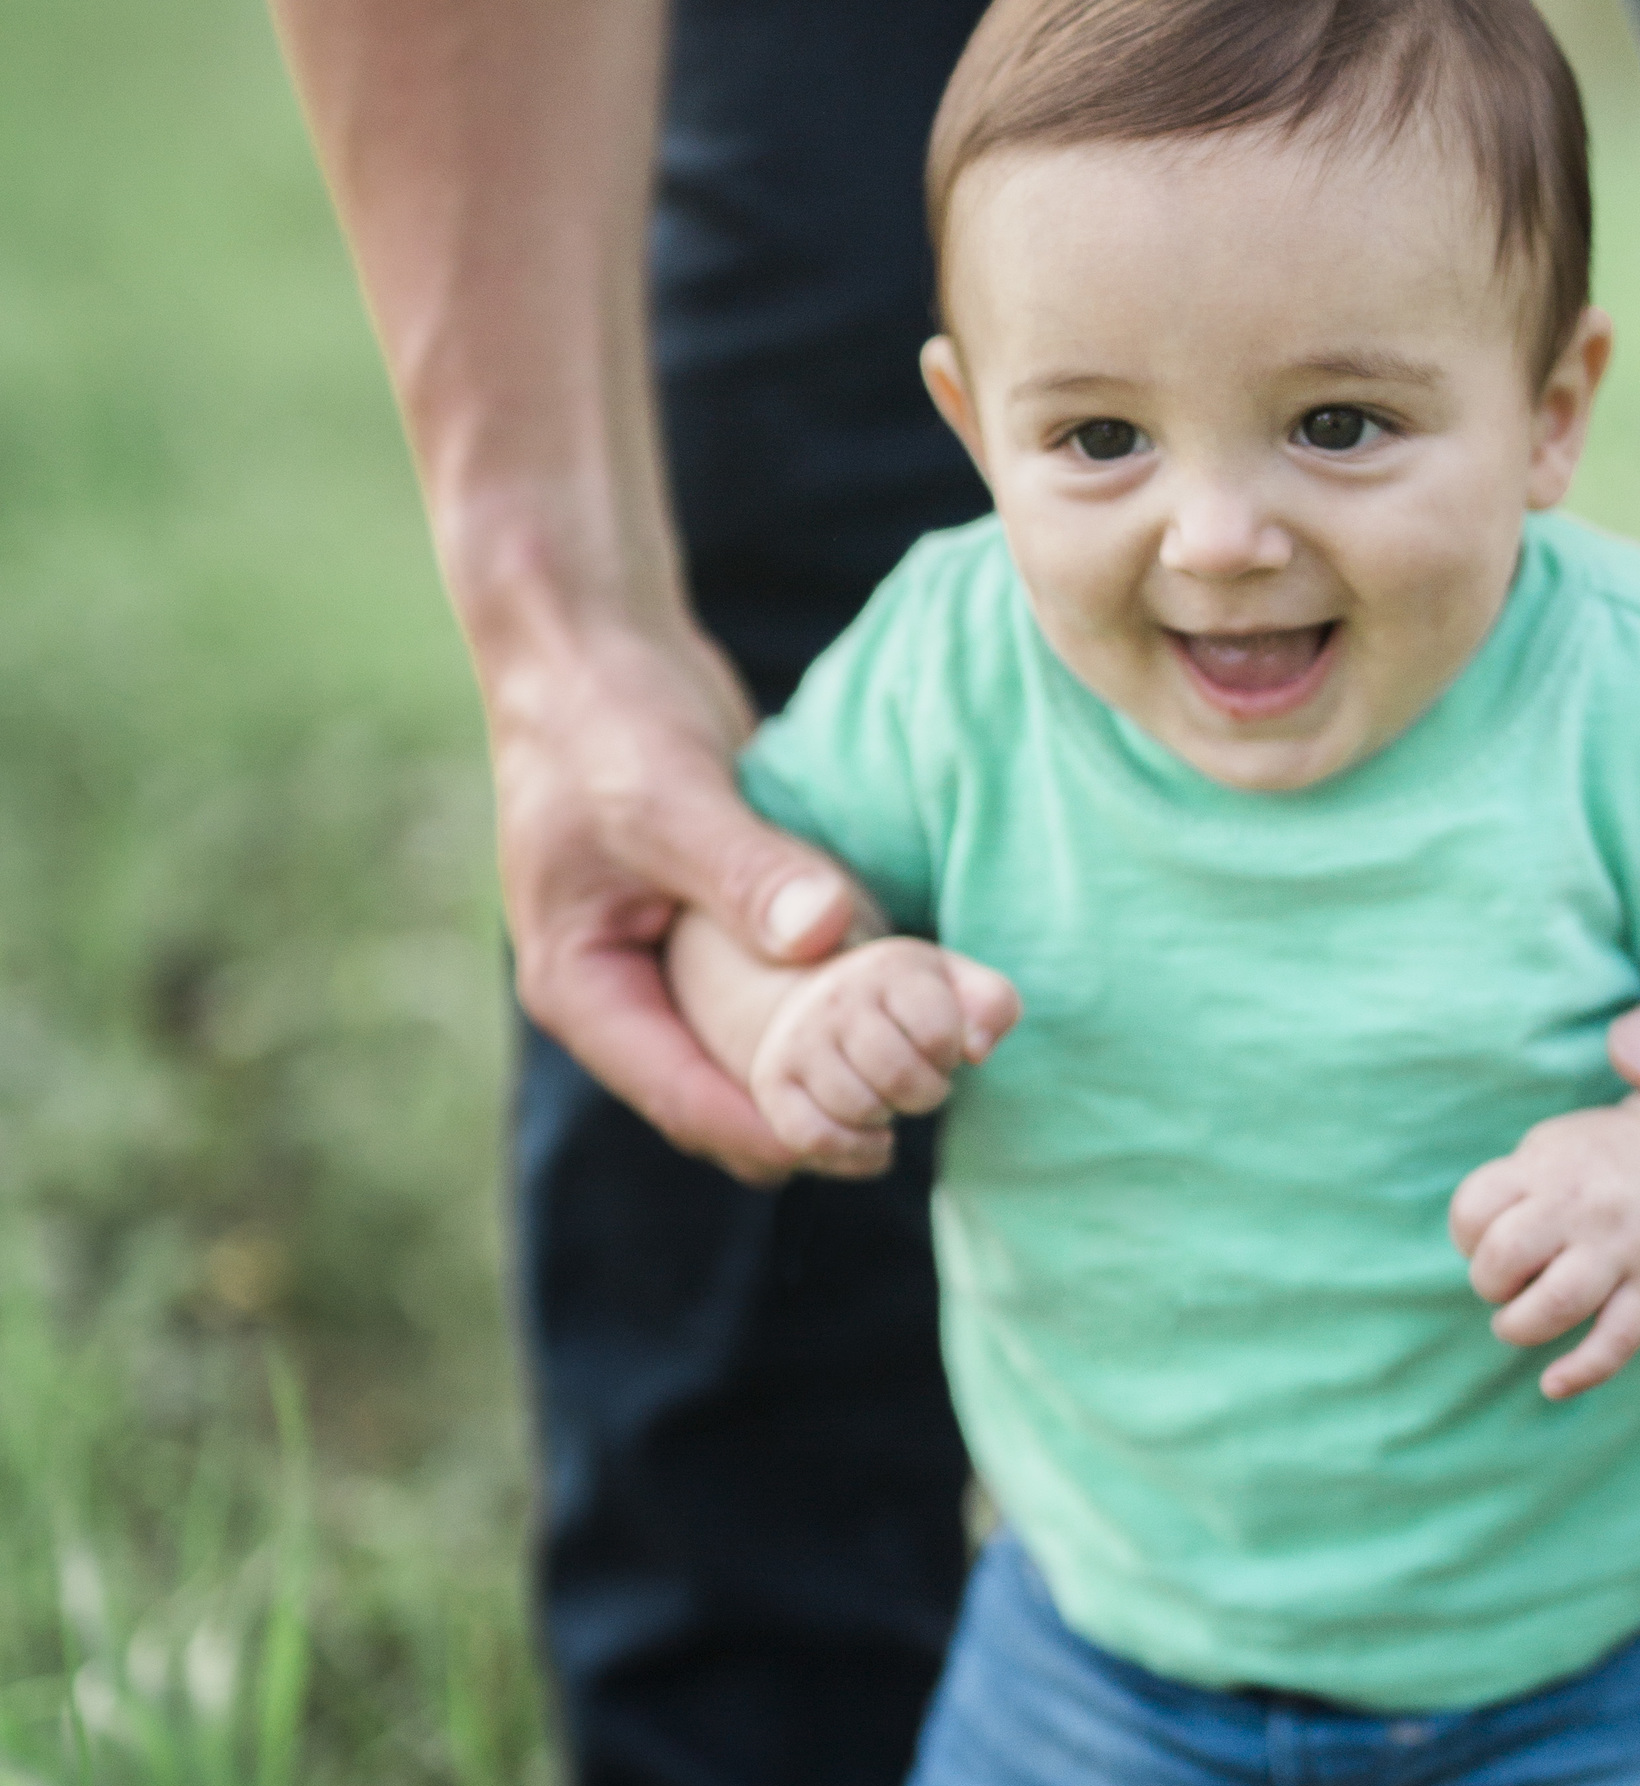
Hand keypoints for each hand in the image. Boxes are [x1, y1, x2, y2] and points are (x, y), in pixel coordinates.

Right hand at [488, 614, 856, 1179]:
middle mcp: (618, 994)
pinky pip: (768, 999)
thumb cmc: (606, 715)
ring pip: (747, 1054)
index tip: (861, 1144)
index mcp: (581, 988)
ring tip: (912, 1091)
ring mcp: (661, 965)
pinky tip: (897, 1020)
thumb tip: (822, 934)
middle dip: (801, 1117)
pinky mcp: (708, 930)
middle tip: (900, 1133)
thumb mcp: (671, 795)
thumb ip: (745, 870)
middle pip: (715, 1095)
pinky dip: (824, 1013)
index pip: (679, 1096)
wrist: (590, 640)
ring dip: (820, 1072)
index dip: (770, 1130)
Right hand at [750, 939, 1021, 1176]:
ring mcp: (797, 1041)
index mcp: (887, 969)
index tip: (941, 1047)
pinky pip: (813, 1138)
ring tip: (889, 1098)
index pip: (938, 1034)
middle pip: (898, 1076)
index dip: (949, 1055)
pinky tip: (875, 1140)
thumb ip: (992, 1005)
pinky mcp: (773, 1082)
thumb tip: (977, 1049)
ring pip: (858, 1108)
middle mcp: (834, 999)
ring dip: (888, 1118)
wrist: (829, 1002)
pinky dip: (855, 1153)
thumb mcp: (959, 987)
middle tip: (920, 1081)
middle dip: (925, 1092)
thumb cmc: (909, 1003)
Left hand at [1452, 1097, 1639, 1400]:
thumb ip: (1511, 1186)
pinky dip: (1584, 1370)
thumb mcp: (1552, 1146)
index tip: (1484, 1236)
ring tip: (1518, 1322)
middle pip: (1506, 1256)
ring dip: (1522, 1325)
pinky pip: (1618, 1338)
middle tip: (1504, 1280)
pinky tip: (1553, 1386)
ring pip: (1559, 1303)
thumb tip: (1475, 1245)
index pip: (1474, 1210)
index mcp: (1549, 1169)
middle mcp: (1584, 1208)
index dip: (1466, 1234)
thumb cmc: (1604, 1156)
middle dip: (1488, 1282)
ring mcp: (1620, 1249)